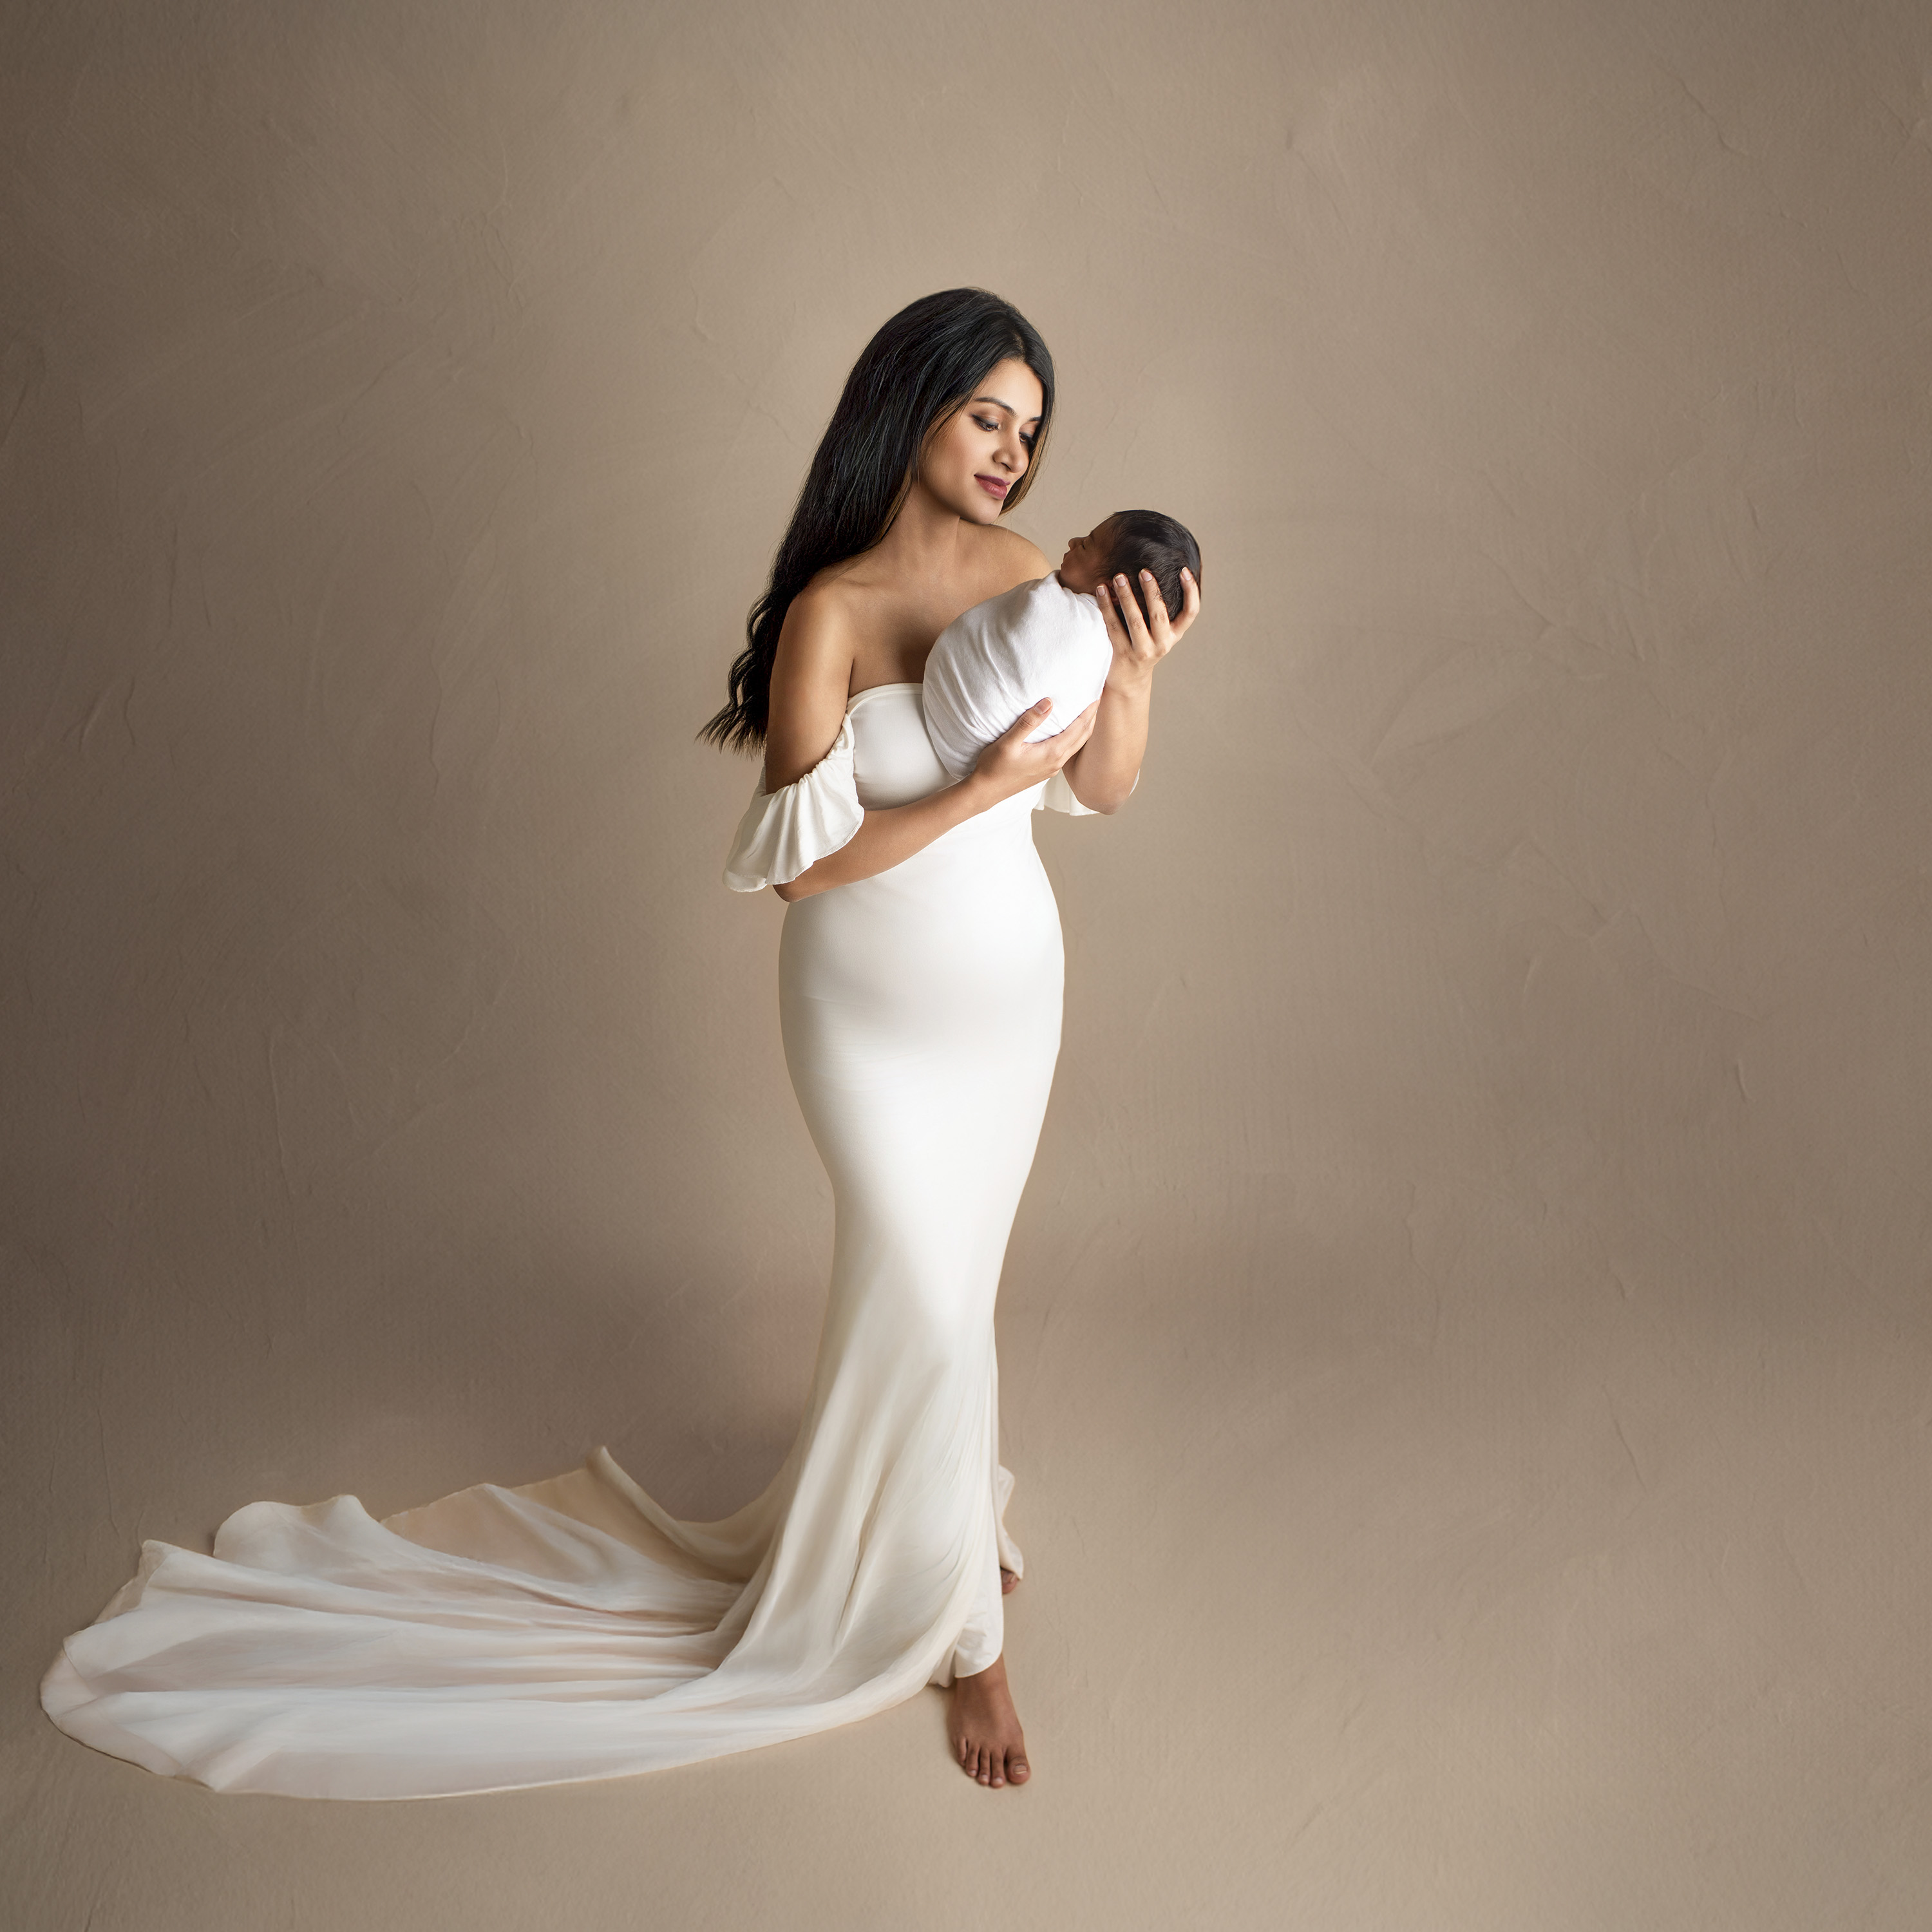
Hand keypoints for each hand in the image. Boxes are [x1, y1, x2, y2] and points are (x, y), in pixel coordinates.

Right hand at [968, 698, 1101, 803]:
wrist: (986, 791)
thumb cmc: (994, 767)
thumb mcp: (1009, 741)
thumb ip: (1029, 721)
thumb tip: (1049, 702)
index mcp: (1052, 753)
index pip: (1079, 728)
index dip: (1090, 711)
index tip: (1097, 694)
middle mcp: (1056, 762)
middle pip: (1083, 737)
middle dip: (1092, 717)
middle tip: (1097, 699)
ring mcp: (1052, 768)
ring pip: (1077, 745)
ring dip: (1085, 728)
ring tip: (1088, 712)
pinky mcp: (1046, 770)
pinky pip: (1068, 751)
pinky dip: (1075, 738)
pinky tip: (1070, 731)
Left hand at [1095, 565, 1199, 683]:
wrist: (1128, 680)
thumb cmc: (1143, 645)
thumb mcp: (1158, 631)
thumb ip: (1160, 609)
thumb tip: (1156, 571)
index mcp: (1174, 634)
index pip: (1191, 612)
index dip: (1191, 591)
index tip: (1184, 571)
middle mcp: (1162, 644)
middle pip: (1159, 614)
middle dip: (1152, 590)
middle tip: (1143, 570)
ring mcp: (1142, 650)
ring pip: (1135, 620)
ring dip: (1126, 596)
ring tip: (1118, 577)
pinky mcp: (1122, 653)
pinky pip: (1113, 626)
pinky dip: (1106, 606)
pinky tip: (1101, 590)